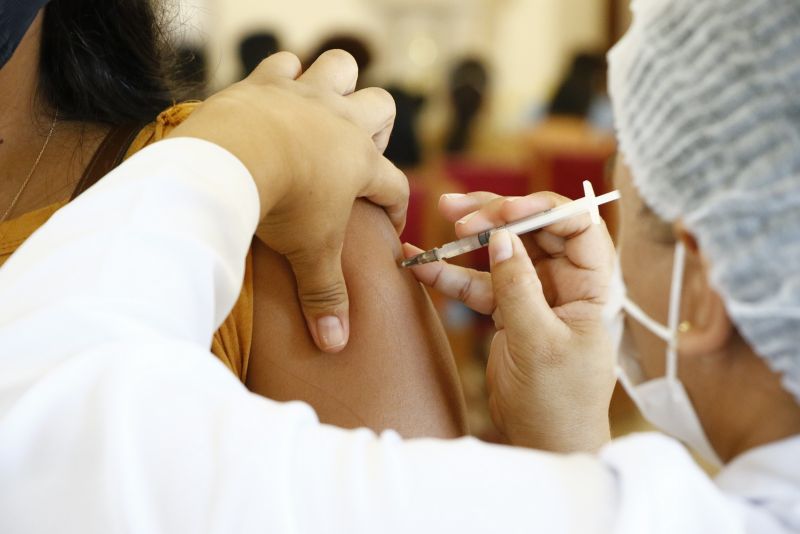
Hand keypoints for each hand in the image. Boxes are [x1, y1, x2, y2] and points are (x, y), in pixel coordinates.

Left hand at [168, 50, 406, 352]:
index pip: (394, 184)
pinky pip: (285, 62)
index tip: (386, 225)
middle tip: (351, 153)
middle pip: (382, 106)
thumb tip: (337, 345)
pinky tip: (275, 94)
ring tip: (322, 108)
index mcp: (360, 165)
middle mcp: (343, 122)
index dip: (395, 206)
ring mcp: (308, 95)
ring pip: (342, 66)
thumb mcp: (308, 254)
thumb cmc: (281, 206)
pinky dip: (282, 74)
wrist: (235, 158)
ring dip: (337, 81)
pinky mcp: (269, 81)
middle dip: (376, 125)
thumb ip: (324, 297)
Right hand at [404, 192, 615, 451]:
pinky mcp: (509, 310)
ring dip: (470, 237)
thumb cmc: (559, 399)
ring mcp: (536, 293)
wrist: (546, 441)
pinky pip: (479, 282)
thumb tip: (501, 237)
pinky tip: (421, 265)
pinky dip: (452, 274)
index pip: (577, 225)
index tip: (501, 211)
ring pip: (503, 251)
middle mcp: (567, 281)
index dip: (540, 209)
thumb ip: (518, 286)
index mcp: (593, 284)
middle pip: (534, 230)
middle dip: (496, 214)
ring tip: (440, 216)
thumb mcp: (538, 341)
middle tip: (458, 212)